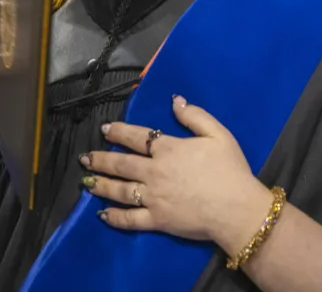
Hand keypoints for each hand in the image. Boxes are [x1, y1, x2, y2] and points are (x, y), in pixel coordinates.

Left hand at [81, 97, 272, 251]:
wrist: (235, 208)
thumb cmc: (230, 169)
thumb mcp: (218, 134)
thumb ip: (195, 116)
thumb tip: (175, 101)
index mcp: (168, 149)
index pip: (136, 137)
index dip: (118, 132)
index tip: (105, 130)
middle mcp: (154, 172)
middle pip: (121, 164)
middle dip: (101, 160)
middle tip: (85, 158)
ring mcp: (153, 198)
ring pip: (120, 190)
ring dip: (101, 185)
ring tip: (86, 182)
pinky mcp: (157, 220)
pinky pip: (130, 219)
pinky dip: (115, 217)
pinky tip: (103, 214)